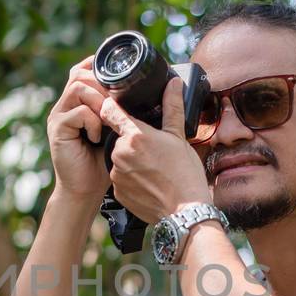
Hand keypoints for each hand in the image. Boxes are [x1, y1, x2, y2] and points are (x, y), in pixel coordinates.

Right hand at [45, 56, 110, 200]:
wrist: (85, 189)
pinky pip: (78, 112)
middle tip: (118, 101)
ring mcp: (59, 115)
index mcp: (79, 102)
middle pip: (80, 74)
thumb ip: (121, 110)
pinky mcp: (57, 128)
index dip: (97, 65)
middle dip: (103, 83)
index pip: (83, 69)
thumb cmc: (103, 162)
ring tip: (108, 120)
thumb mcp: (117, 130)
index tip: (118, 71)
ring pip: (79, 88)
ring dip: (99, 100)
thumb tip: (146, 92)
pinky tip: (98, 137)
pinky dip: (93, 121)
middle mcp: (66, 104)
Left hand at [88, 74, 211, 220]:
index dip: (113, 106)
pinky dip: (131, 178)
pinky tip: (148, 182)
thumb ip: (172, 107)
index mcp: (135, 136)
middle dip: (131, 141)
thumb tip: (173, 83)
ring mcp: (116, 174)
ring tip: (152, 168)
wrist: (183, 212)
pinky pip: (120, 178)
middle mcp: (120, 153)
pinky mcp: (117, 192)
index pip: (110, 111)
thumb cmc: (185, 174)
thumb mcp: (178, 137)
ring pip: (119, 159)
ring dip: (131, 160)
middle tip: (152, 150)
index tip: (115, 105)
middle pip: (119, 138)